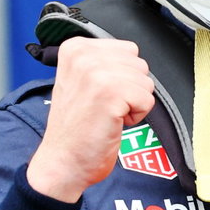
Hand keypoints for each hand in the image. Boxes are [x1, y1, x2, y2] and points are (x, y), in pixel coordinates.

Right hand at [27, 37, 154, 202]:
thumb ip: (102, 62)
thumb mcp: (79, 79)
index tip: (99, 94)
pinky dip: (136, 116)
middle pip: (139, 65)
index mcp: (75, 48)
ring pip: (145, 82)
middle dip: (130, 89)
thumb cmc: (74, 128)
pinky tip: (113, 122)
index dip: (122, 76)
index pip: (128, 50)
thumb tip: (132, 59)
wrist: (62, 161)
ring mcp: (97, 73)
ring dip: (133, 103)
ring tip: (107, 114)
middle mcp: (84, 56)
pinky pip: (147, 100)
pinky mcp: (111, 94)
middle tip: (103, 106)